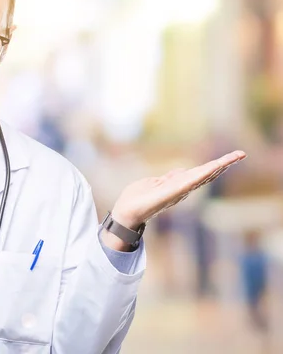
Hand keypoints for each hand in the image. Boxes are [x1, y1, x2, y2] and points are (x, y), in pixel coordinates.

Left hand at [111, 150, 246, 229]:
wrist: (125, 212)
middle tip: (241, 154)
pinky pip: (189, 182)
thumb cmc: (136, 199)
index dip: (216, 165)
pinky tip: (213, 168)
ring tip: (234, 157)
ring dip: (218, 167)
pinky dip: (201, 175)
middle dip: (224, 164)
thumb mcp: (153, 183)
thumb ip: (168, 178)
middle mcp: (182, 189)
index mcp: (177, 184)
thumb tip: (181, 171)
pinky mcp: (171, 193)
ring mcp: (178, 191)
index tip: (232, 157)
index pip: (200, 173)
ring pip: (202, 177)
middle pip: (207, 174)